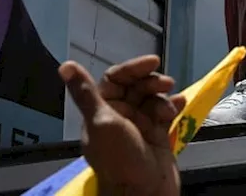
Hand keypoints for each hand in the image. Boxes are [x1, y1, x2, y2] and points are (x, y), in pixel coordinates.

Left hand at [61, 56, 185, 195]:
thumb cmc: (120, 157)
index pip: (115, 79)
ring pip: (153, 98)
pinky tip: (181, 104)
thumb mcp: (101, 122)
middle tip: (167, 84)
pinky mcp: (157, 134)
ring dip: (164, 98)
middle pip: (136, 86)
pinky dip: (174, 105)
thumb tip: (64, 65)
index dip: (133, 68)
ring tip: (169, 110)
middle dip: (152, 82)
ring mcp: (139, 125)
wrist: (144, 191)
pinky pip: (166, 111)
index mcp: (101, 112)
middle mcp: (119, 116)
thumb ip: (86, 93)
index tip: (153, 62)